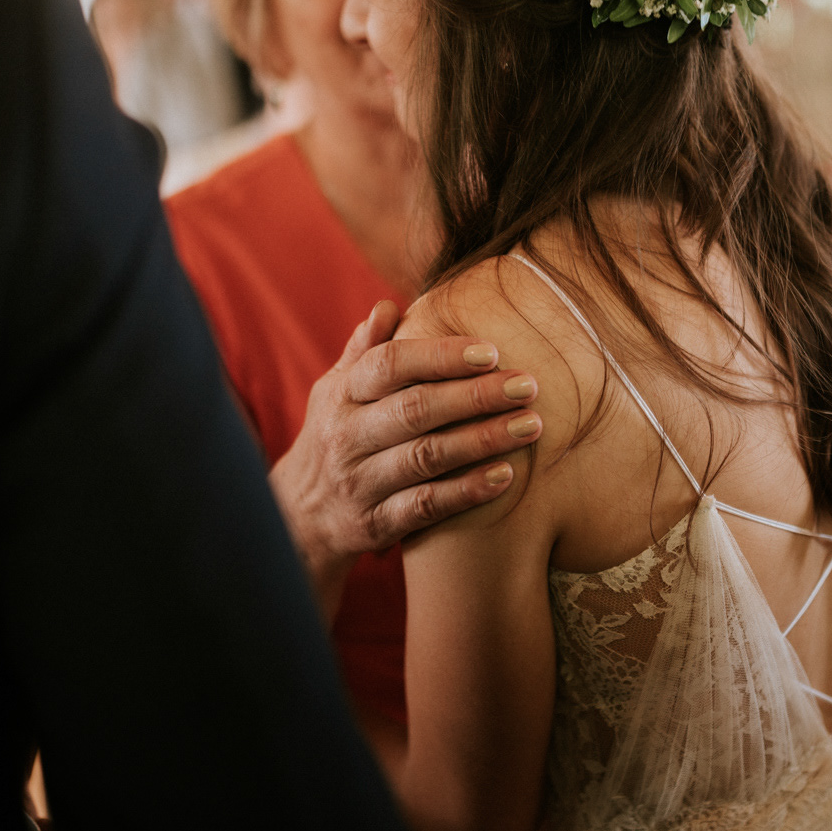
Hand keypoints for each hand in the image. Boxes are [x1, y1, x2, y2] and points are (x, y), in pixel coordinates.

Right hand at [268, 300, 542, 618]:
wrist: (299, 519)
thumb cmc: (334, 438)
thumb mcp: (334, 392)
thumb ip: (363, 352)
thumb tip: (388, 307)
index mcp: (341, 395)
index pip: (389, 365)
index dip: (440, 356)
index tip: (492, 351)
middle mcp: (346, 436)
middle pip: (416, 409)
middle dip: (476, 395)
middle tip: (529, 385)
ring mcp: (359, 482)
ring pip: (426, 457)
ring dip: (483, 440)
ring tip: (531, 426)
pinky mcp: (375, 523)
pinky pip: (426, 506)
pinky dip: (466, 491)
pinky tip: (506, 476)